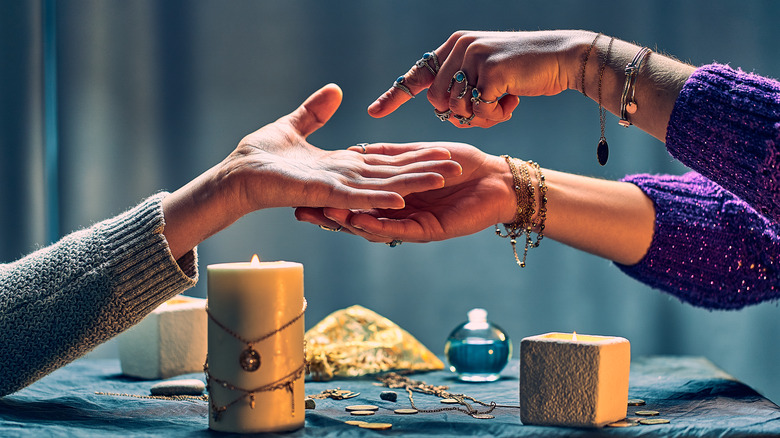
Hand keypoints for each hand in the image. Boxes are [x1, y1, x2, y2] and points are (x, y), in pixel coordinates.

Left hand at [223, 83, 461, 214]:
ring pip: (381, 188)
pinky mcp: (322, 196)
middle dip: (422, 171)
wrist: (233, 176)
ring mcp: (334, 190)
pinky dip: (376, 200)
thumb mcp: (292, 126)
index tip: (439, 151)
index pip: (383, 161)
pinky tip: (399, 199)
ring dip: (410, 185)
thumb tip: (334, 90)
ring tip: (440, 179)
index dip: (411, 157)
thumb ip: (314, 112)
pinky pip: (353, 200)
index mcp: (339, 167)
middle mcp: (343, 181)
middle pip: (391, 176)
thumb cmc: (258, 156)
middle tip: (455, 167)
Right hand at [295, 142, 516, 242]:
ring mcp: (410, 224)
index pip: (353, 197)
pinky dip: (377, 225)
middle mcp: (397, 212)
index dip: (327, 195)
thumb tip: (356, 148)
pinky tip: (358, 221)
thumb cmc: (460, 162)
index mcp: (393, 195)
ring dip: (346, 222)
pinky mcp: (426, 231)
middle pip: (355, 216)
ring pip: (372, 226)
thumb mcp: (415, 152)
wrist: (495, 177)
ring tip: (322, 216)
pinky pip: (397, 230)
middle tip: (298, 211)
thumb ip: (387, 153)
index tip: (299, 191)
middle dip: (327, 215)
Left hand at [367, 30, 585, 128]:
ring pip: (455, 108)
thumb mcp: (488, 74)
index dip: (396, 95)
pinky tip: (512, 102)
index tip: (373, 112)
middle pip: (437, 101)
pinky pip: (478, 110)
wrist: (563, 58)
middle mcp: (460, 47)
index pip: (419, 73)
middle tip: (489, 110)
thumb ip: (464, 85)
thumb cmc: (526, 73)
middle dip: (461, 115)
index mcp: (455, 46)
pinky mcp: (489, 70)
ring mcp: (473, 56)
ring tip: (503, 103)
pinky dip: (495, 115)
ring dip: (479, 117)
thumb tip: (445, 109)